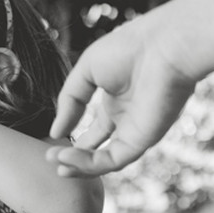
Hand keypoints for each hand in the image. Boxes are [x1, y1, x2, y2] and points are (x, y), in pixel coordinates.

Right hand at [47, 18, 197, 175]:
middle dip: (73, 158)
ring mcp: (135, 132)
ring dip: (78, 165)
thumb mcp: (86, 71)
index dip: (72, 139)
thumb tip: (56, 131)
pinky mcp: (142, 140)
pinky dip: (88, 164)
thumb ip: (70, 101)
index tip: (52, 141)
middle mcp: (127, 120)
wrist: (163, 47)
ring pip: (104, 161)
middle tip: (50, 158)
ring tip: (55, 163)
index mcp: (117, 101)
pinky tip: (66, 158)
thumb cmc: (130, 49)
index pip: (94, 130)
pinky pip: (112, 160)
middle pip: (98, 150)